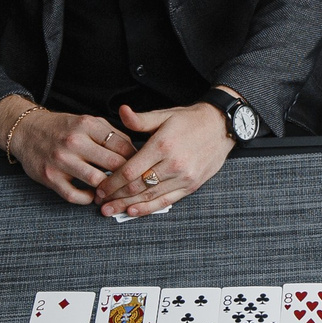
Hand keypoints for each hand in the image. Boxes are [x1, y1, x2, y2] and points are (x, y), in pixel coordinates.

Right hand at [0, 96, 133, 204]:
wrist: (26, 131)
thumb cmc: (61, 128)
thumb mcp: (87, 122)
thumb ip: (111, 133)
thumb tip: (135, 151)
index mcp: (87, 125)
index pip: (122, 145)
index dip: (136, 158)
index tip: (140, 166)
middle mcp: (74, 141)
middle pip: (113, 163)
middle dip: (126, 175)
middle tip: (131, 182)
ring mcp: (61, 161)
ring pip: (97, 181)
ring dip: (108, 189)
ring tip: (113, 190)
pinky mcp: (50, 177)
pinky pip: (75, 195)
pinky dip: (88, 198)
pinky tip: (92, 195)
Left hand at [97, 100, 234, 216]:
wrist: (221, 127)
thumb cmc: (190, 120)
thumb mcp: (164, 115)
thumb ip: (140, 119)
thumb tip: (121, 111)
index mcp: (163, 145)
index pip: (131, 170)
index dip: (113, 182)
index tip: (100, 188)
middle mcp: (173, 163)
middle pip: (138, 186)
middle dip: (116, 196)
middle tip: (101, 203)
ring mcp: (183, 177)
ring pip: (150, 196)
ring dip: (128, 205)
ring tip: (111, 210)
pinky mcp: (191, 186)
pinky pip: (166, 201)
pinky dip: (148, 208)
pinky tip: (133, 211)